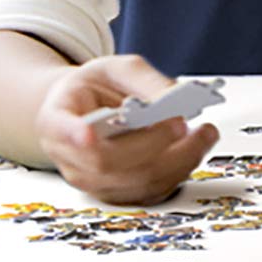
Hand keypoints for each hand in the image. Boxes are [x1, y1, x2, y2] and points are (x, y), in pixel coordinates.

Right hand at [34, 54, 219, 204]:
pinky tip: (196, 148)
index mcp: (56, 118)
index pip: (60, 130)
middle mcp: (69, 156)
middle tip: (182, 122)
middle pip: (108, 161)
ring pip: (135, 182)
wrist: (87, 109)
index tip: (88, 133)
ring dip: (177, 160)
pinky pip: (151, 192)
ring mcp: (92, 180)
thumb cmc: (97, 88)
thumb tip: (175, 96)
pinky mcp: (117, 193)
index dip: (73, 134)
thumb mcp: (116, 68)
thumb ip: (143, 79)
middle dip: (152, 142)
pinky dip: (180, 171)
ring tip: (205, 133)